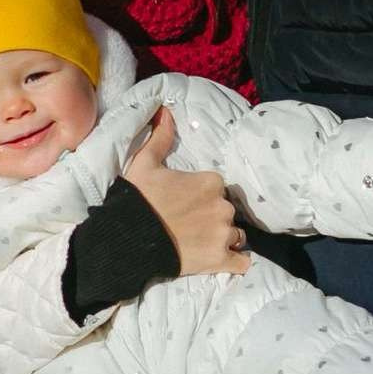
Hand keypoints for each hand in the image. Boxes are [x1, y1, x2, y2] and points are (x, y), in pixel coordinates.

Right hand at [123, 107, 249, 276]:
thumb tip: (165, 111)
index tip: (188, 202)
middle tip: (192, 224)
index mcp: (211, 182)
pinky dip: (236, 261)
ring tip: (203, 242)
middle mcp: (223, 206)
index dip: (204, 195)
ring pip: (237, 235)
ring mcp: (223, 234)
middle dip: (214, 216)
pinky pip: (242, 262)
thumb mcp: (145, 163)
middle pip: (227, 211)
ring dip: (225, 238)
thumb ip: (161, 138)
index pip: (218, 187)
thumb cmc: (139, 199)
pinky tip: (227, 260)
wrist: (130, 238)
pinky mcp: (220, 259)